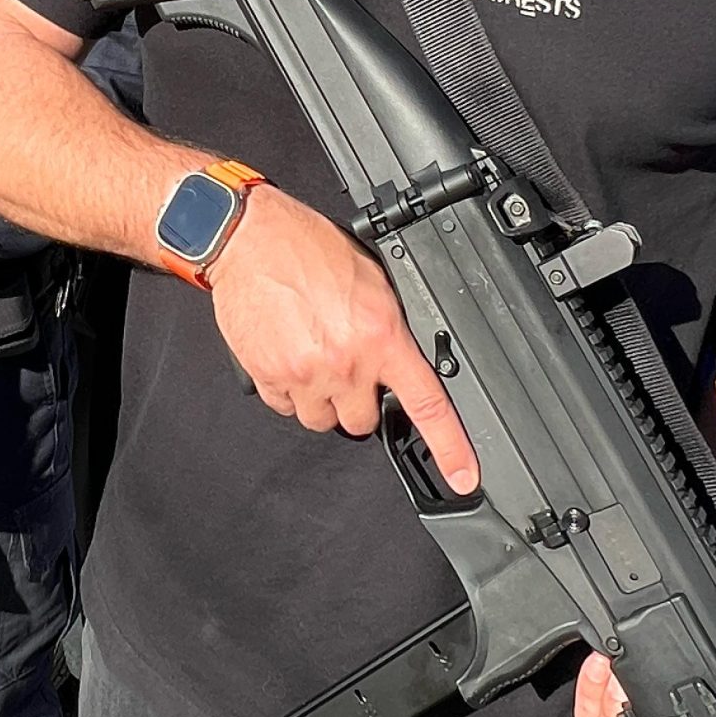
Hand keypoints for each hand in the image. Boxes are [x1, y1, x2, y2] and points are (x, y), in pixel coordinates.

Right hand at [204, 185, 477, 488]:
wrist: (250, 240)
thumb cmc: (307, 249)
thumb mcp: (371, 280)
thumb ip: (387, 328)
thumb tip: (400, 354)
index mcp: (381, 336)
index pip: (427, 403)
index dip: (450, 448)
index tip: (464, 476)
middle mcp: (346, 362)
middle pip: (362, 420)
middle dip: (358, 400)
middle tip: (346, 366)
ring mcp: (305, 374)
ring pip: (321, 419)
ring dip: (321, 398)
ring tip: (313, 356)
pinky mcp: (269, 377)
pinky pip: (285, 407)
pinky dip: (288, 389)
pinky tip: (288, 354)